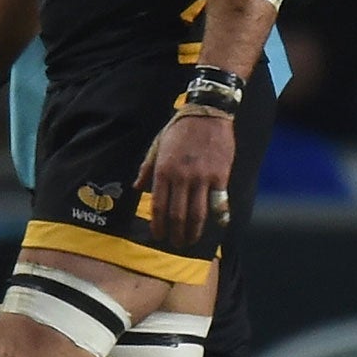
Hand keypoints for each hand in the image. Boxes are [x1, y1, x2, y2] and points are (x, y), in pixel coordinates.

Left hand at [134, 109, 234, 247]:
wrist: (207, 113)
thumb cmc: (179, 129)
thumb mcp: (157, 145)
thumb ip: (147, 168)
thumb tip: (136, 188)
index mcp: (163, 170)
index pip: (158, 206)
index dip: (158, 225)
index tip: (159, 235)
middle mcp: (181, 177)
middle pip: (178, 215)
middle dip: (176, 233)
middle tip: (176, 243)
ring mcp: (202, 177)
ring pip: (197, 213)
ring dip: (194, 231)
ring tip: (191, 241)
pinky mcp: (220, 175)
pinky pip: (218, 202)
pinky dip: (218, 216)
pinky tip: (217, 225)